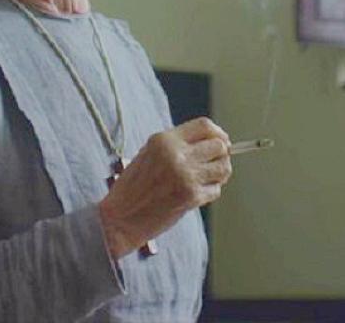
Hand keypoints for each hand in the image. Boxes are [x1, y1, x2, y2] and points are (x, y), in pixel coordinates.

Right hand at [98, 117, 232, 258]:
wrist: (121, 216)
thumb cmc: (132, 186)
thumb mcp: (149, 153)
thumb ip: (176, 144)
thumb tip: (210, 142)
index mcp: (164, 140)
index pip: (205, 126)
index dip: (218, 133)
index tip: (222, 141)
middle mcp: (176, 155)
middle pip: (218, 146)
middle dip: (222, 154)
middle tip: (214, 162)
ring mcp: (186, 176)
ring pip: (223, 168)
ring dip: (220, 173)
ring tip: (208, 178)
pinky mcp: (191, 197)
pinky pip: (216, 190)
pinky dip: (211, 191)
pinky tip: (196, 193)